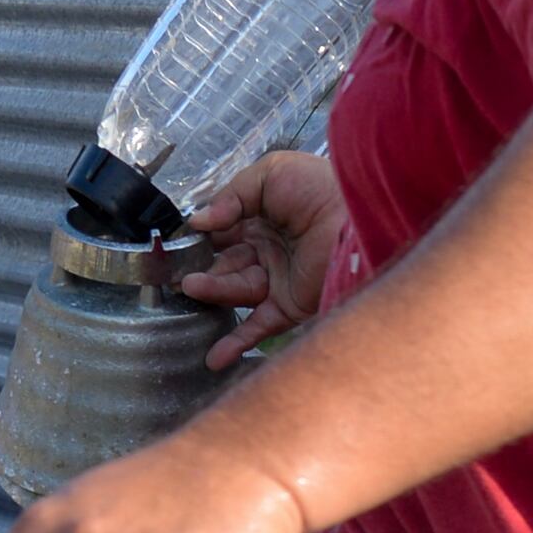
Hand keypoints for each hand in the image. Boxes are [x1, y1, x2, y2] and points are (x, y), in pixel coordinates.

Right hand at [170, 150, 347, 367]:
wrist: (358, 219)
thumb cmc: (321, 188)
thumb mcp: (272, 174)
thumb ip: (232, 195)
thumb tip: (199, 221)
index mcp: (264, 217)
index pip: (223, 231)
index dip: (200, 237)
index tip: (174, 244)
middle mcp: (269, 249)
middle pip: (225, 263)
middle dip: (200, 267)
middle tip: (174, 272)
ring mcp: (279, 280)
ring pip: (235, 290)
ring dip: (211, 292)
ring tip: (190, 288)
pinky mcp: (290, 306)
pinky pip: (258, 327)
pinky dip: (235, 344)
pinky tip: (213, 358)